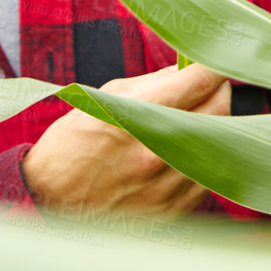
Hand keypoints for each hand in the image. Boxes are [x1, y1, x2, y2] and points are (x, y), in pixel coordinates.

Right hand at [21, 63, 233, 222]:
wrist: (50, 204)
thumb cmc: (73, 144)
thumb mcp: (102, 100)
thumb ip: (152, 82)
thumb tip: (189, 68)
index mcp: (130, 119)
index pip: (195, 83)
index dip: (213, 66)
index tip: (217, 61)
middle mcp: (151, 153)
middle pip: (217, 112)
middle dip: (220, 91)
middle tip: (213, 85)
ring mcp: (164, 185)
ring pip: (219, 144)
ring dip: (217, 124)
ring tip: (202, 116)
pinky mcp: (172, 209)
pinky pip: (209, 174)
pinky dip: (207, 155)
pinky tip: (192, 148)